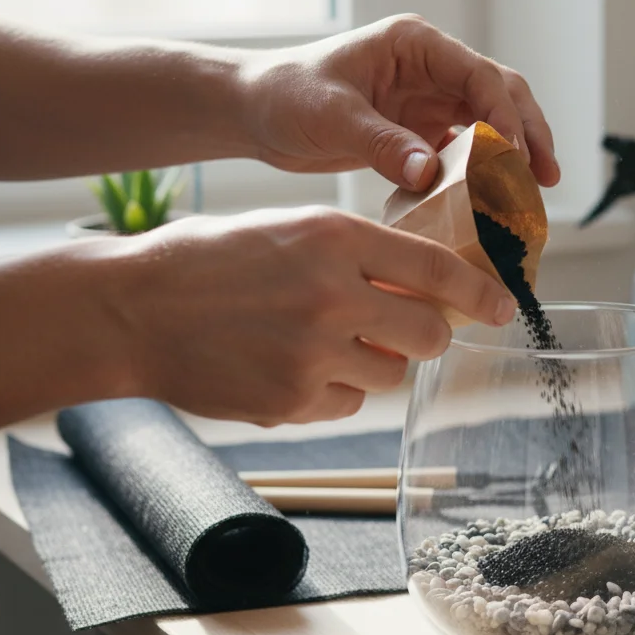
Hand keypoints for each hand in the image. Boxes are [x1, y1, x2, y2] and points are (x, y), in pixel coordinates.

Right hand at [111, 206, 515, 425]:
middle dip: (426, 336)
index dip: (480, 293)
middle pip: (429, 336)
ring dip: (374, 364)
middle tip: (405, 330)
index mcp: (335, 239)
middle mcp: (332, 296)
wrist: (131, 310)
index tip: (502, 306)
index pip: (438, 270)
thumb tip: (426, 287)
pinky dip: (332, 392)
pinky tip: (290, 367)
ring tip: (323, 343)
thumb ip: (359, 254)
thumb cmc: (211, 261)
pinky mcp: (291, 403)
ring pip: (390, 376)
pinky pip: (347, 405)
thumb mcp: (290, 229)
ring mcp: (312, 355)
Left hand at [239, 14, 560, 191]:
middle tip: (545, 178)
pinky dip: (480, 174)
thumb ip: (382, 143)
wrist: (255, 112)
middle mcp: (430, 68)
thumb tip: (430, 172)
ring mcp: (428, 99)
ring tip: (533, 193)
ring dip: (513, 155)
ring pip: (489, 123)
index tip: (519, 156)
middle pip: (499, 94)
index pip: (480, 75)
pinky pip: (463, 150)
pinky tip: (490, 203)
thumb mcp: (332, 117)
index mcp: (415, 45)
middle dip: (528, 133)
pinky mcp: (419, 130)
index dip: (506, 115)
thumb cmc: (285, 96)